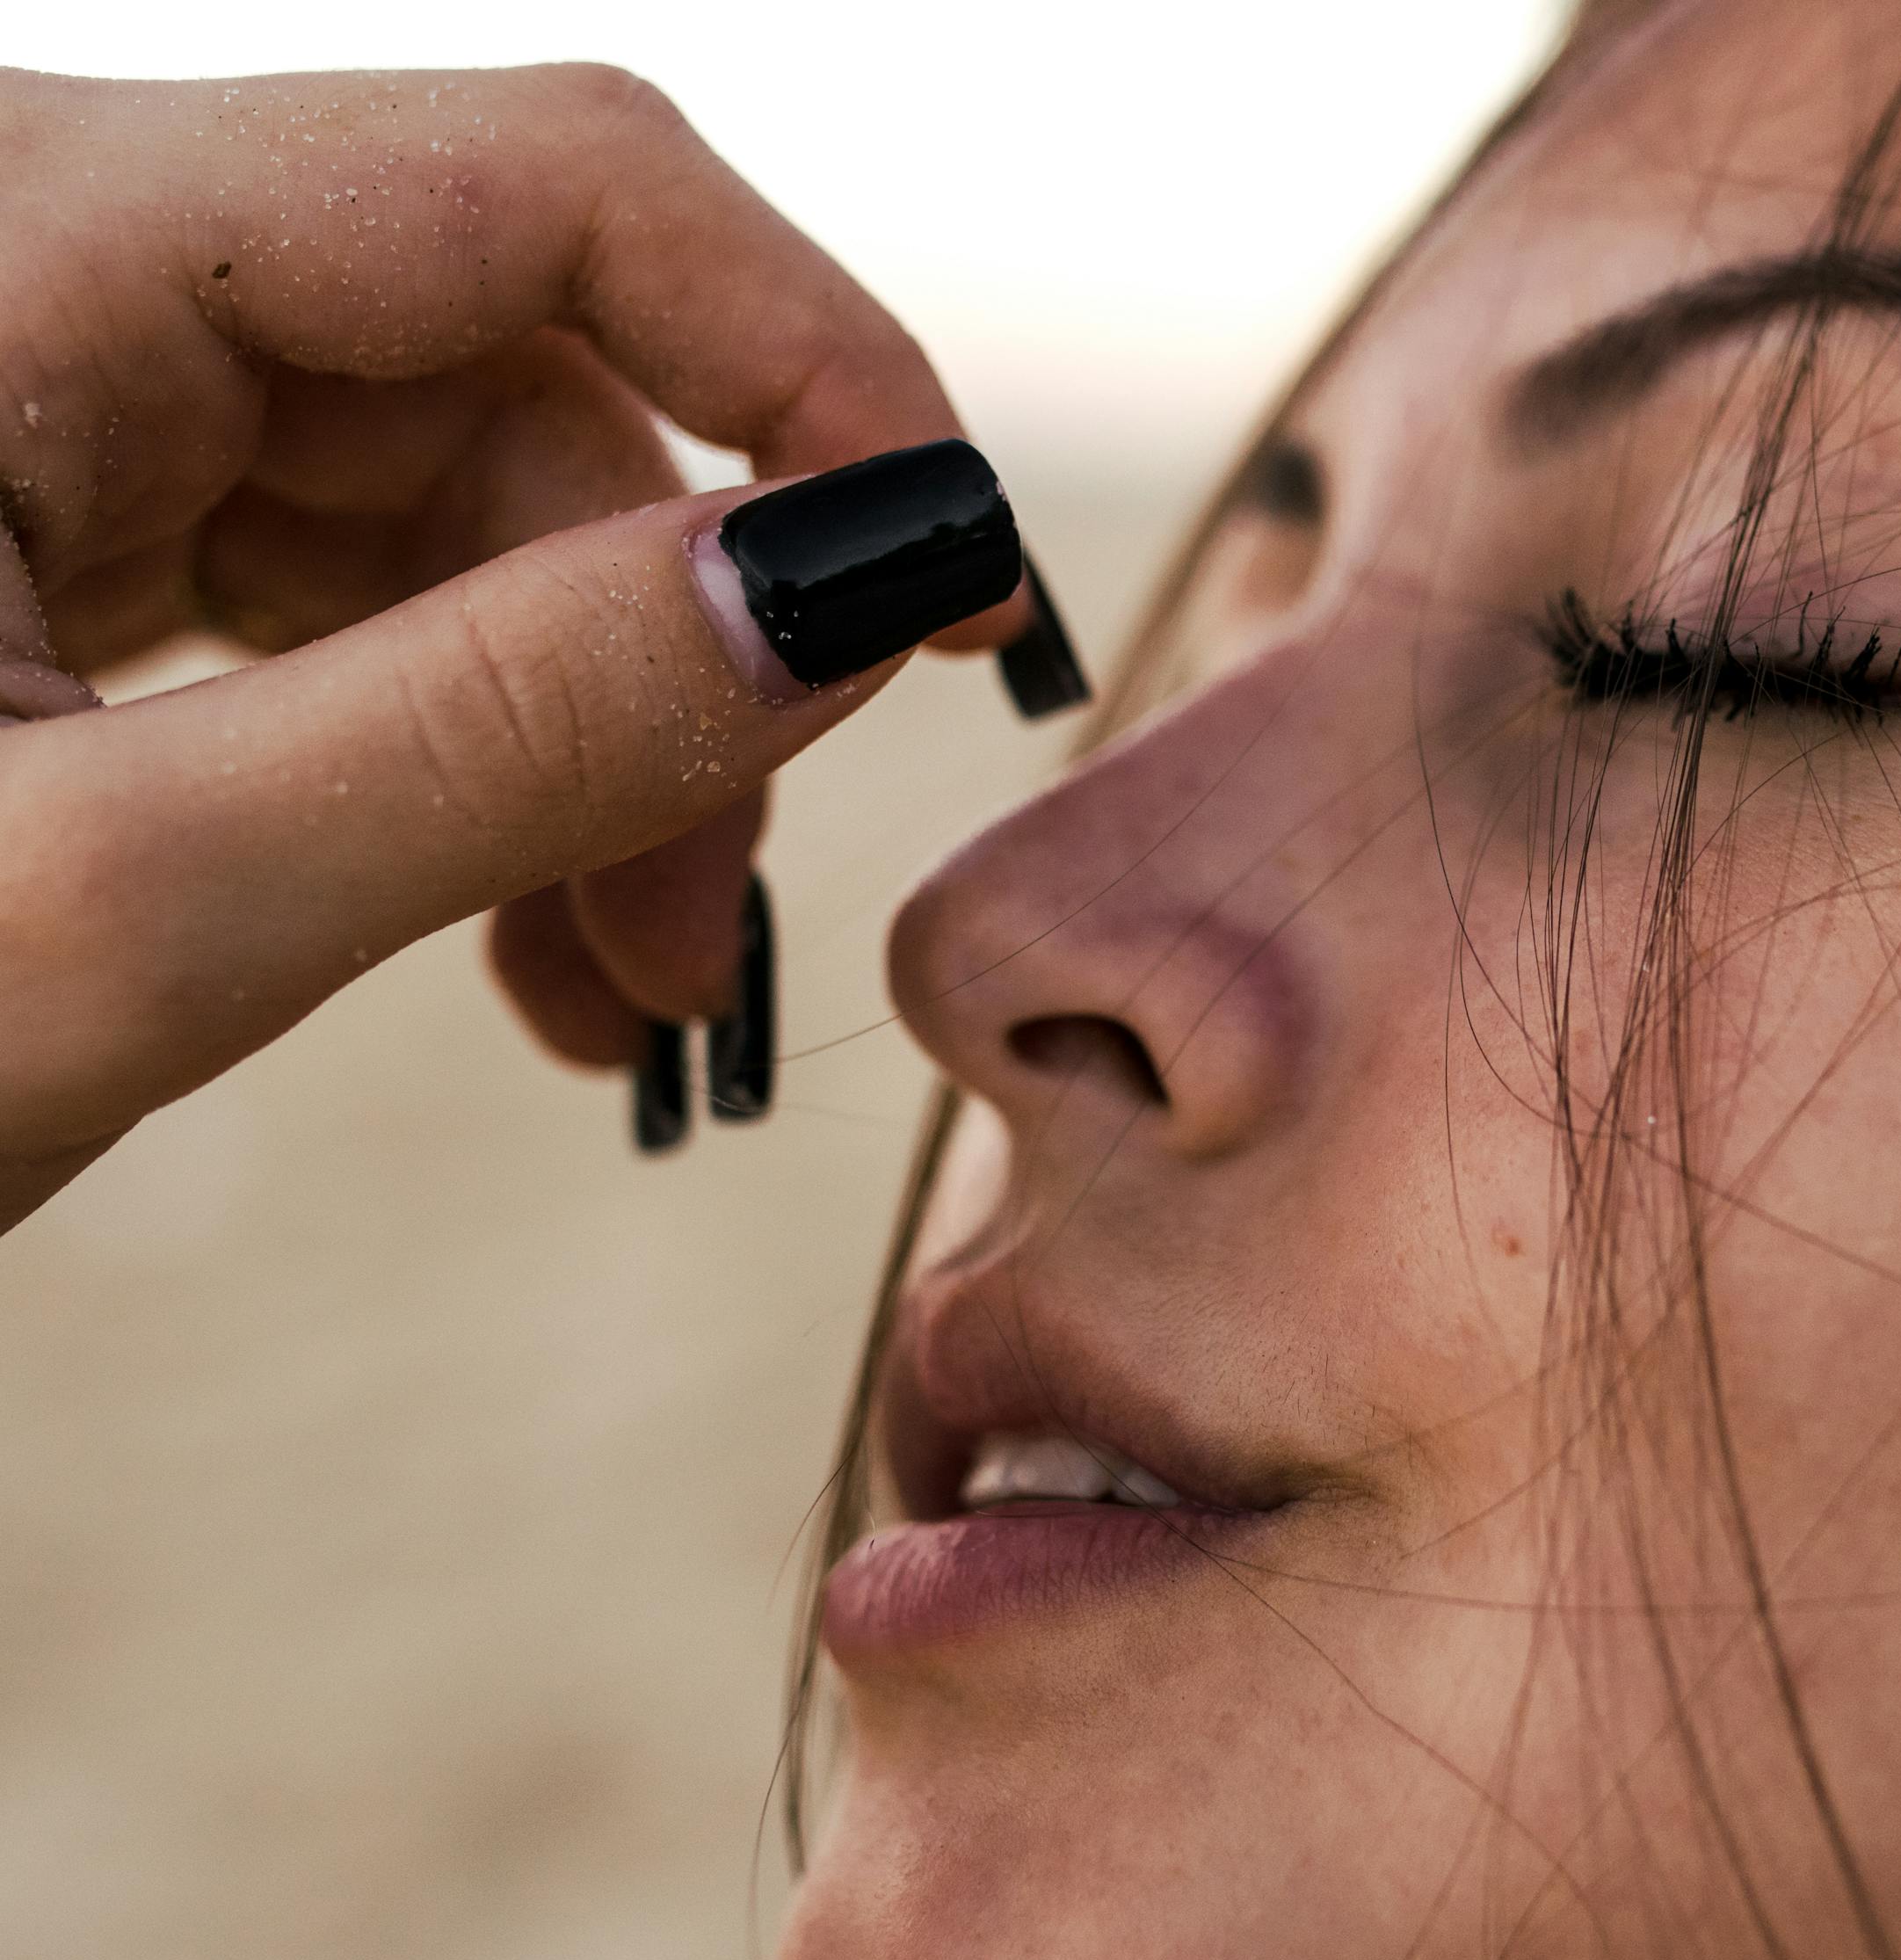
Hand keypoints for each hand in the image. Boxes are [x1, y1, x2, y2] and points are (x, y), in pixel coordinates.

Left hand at [0, 64, 1034, 1230]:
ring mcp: (26, 377)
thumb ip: (512, 730)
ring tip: (611, 999)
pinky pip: (331, 580)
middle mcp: (27, 247)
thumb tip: (871, 581)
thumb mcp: (108, 910)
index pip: (550, 181)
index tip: (967, 584)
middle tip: (705, 950)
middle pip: (515, 380)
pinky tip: (501, 931)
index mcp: (4, 232)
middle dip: (664, 672)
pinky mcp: (29, 501)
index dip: (815, 366)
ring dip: (574, 751)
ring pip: (446, 502)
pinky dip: (449, 756)